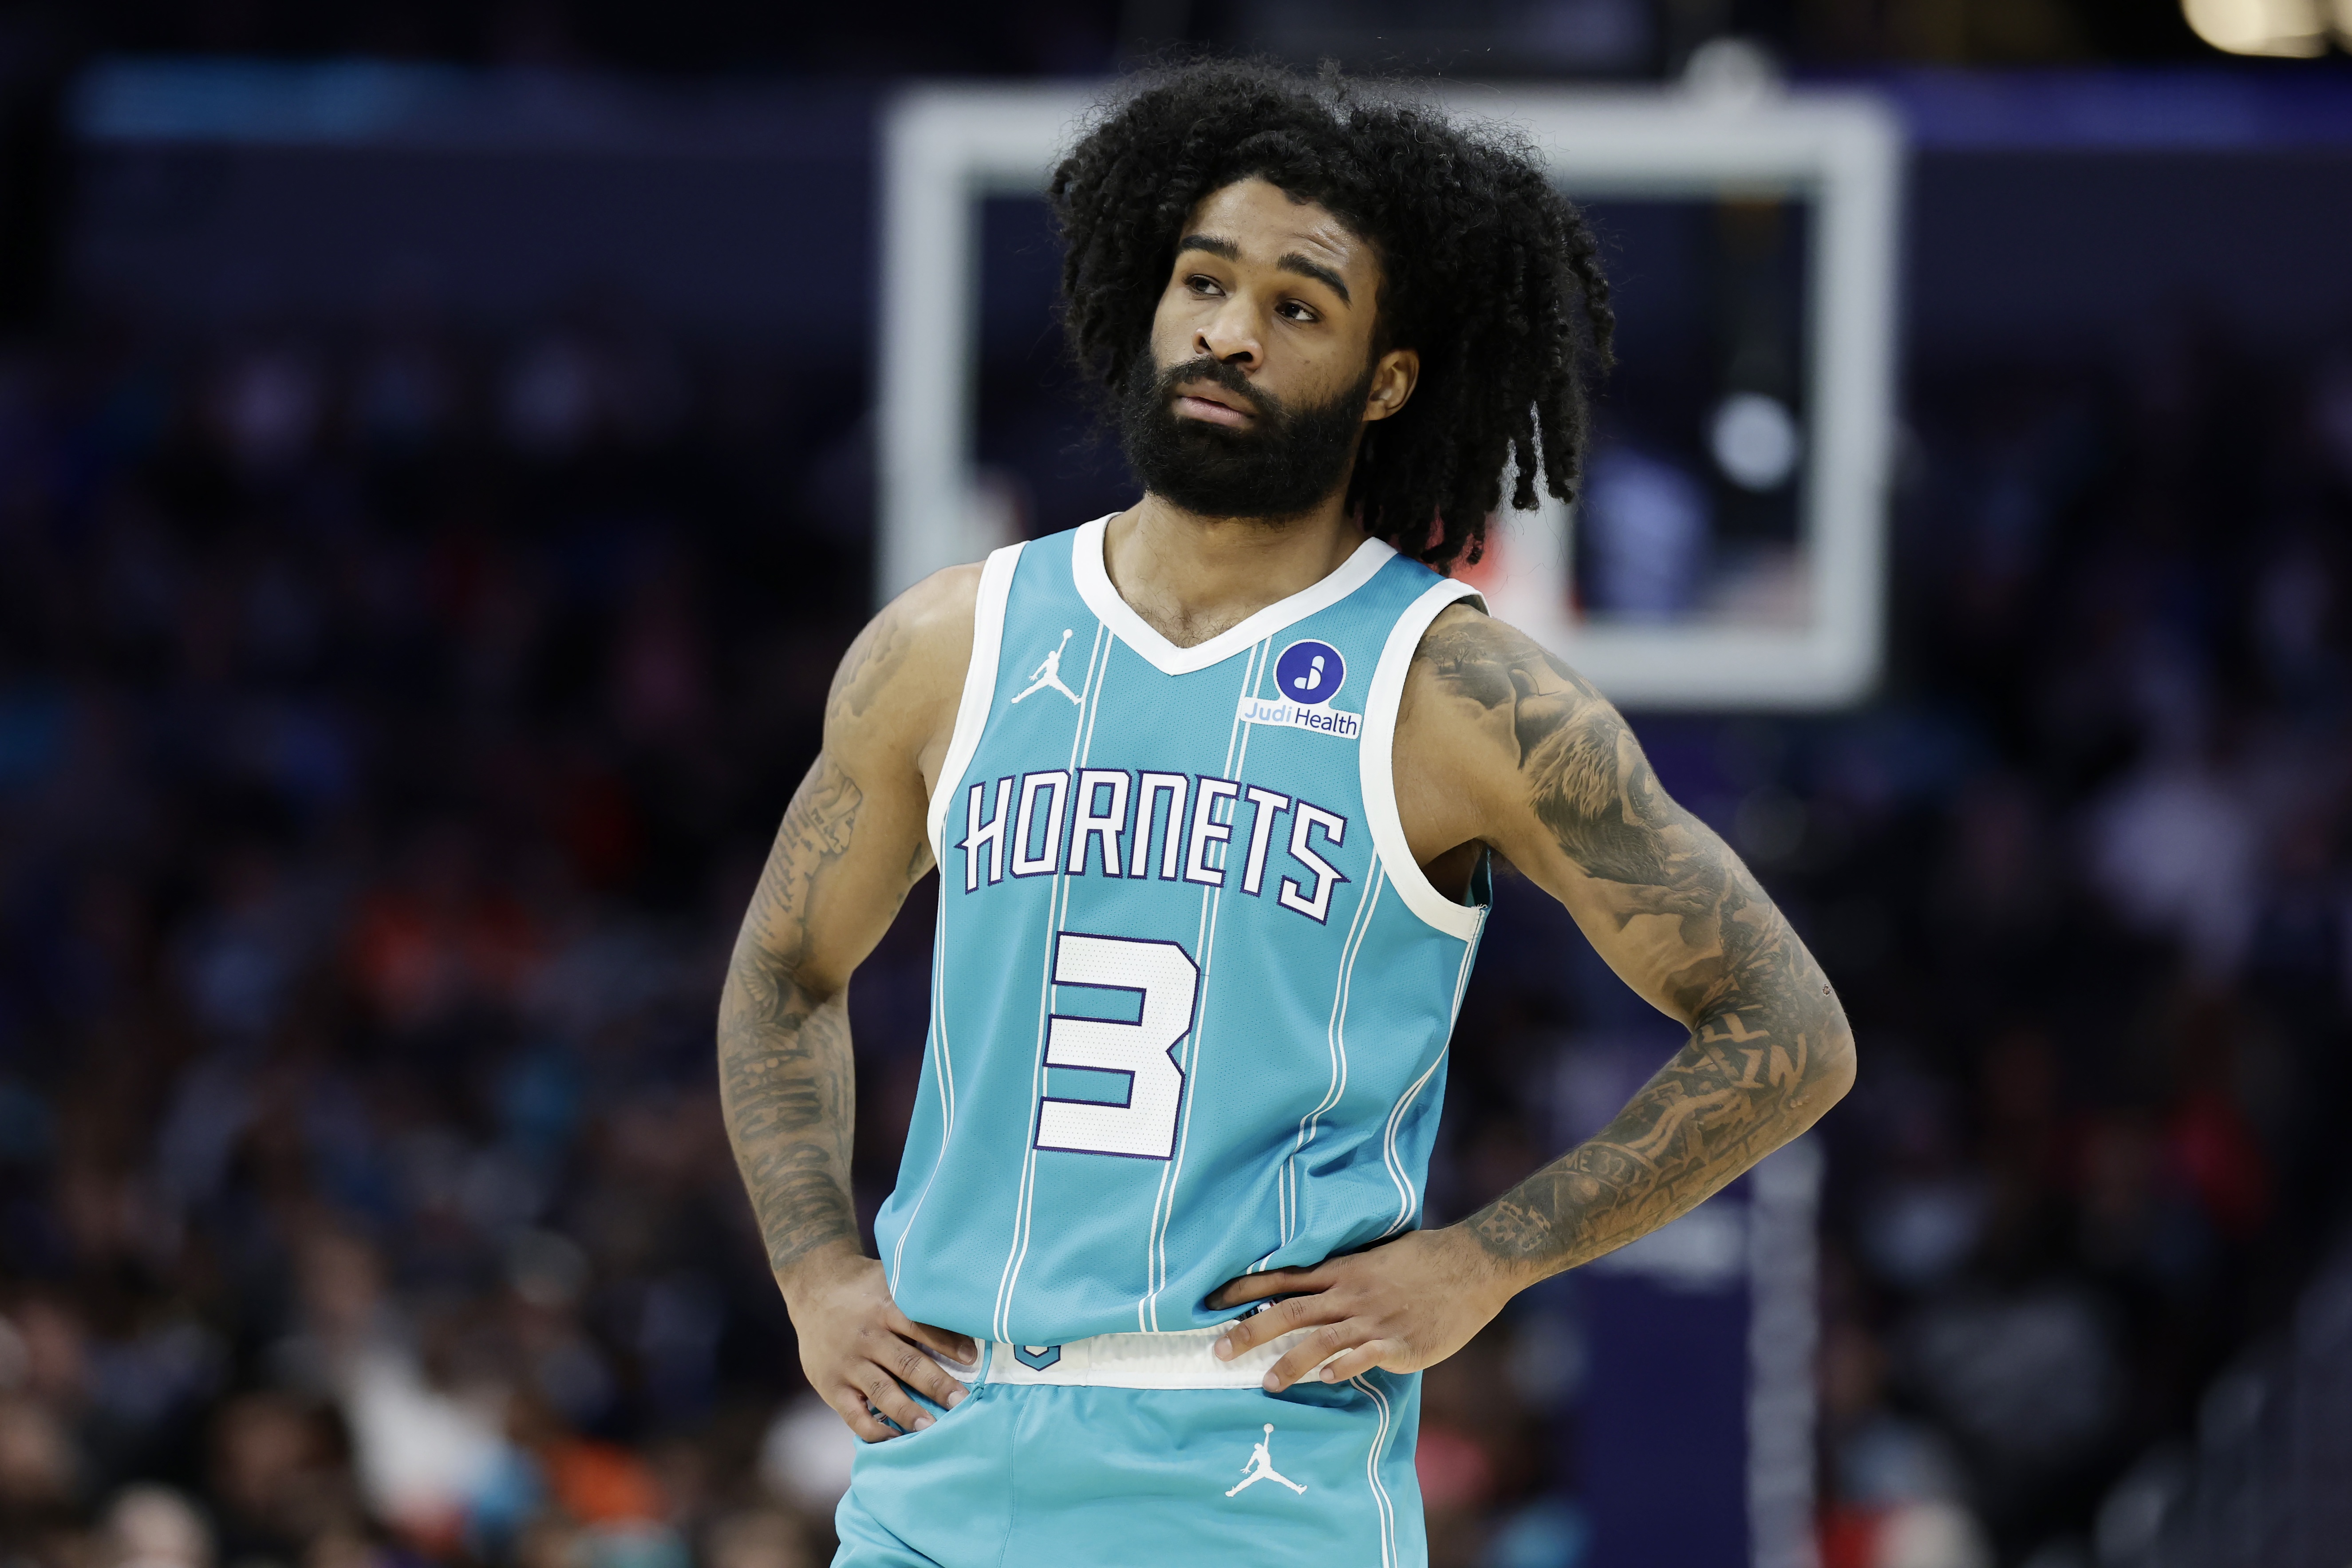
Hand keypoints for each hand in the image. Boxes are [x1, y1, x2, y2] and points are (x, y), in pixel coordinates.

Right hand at [781, 1246, 977, 1440]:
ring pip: (882, 1392)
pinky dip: (875, 1430)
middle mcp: (867, 1338)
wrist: (814, 1289)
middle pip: (906, 1364)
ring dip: (909, 1412)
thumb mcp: (890, 1282)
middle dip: (936, 1385)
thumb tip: (965, 1316)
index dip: (948, 1343)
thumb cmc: (864, 1289)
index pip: (920, 1327)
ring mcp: (848, 1364)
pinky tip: (895, 1438)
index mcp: (885, 1309)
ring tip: (933, 1429)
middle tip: (962, 1403)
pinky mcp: (831, 1386)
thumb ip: (919, 1301)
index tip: (973, 1359)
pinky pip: (854, 1415)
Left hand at [1208, 1226, 1518, 1392]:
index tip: (1212, 1302)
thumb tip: (1313, 1287)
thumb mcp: (1377, 1257)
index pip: (1283, 1278)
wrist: (1473, 1264)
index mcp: (1343, 1270)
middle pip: (1290, 1311)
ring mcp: (1374, 1318)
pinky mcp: (1399, 1342)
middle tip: (1219, 1350)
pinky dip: (1343, 1367)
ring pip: (1321, 1340)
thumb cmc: (1425, 1260)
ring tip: (1265, 1383)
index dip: (1245, 1290)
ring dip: (1289, 1362)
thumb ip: (1344, 1275)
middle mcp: (1351, 1293)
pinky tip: (1326, 1381)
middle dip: (1251, 1331)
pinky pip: (1364, 1355)